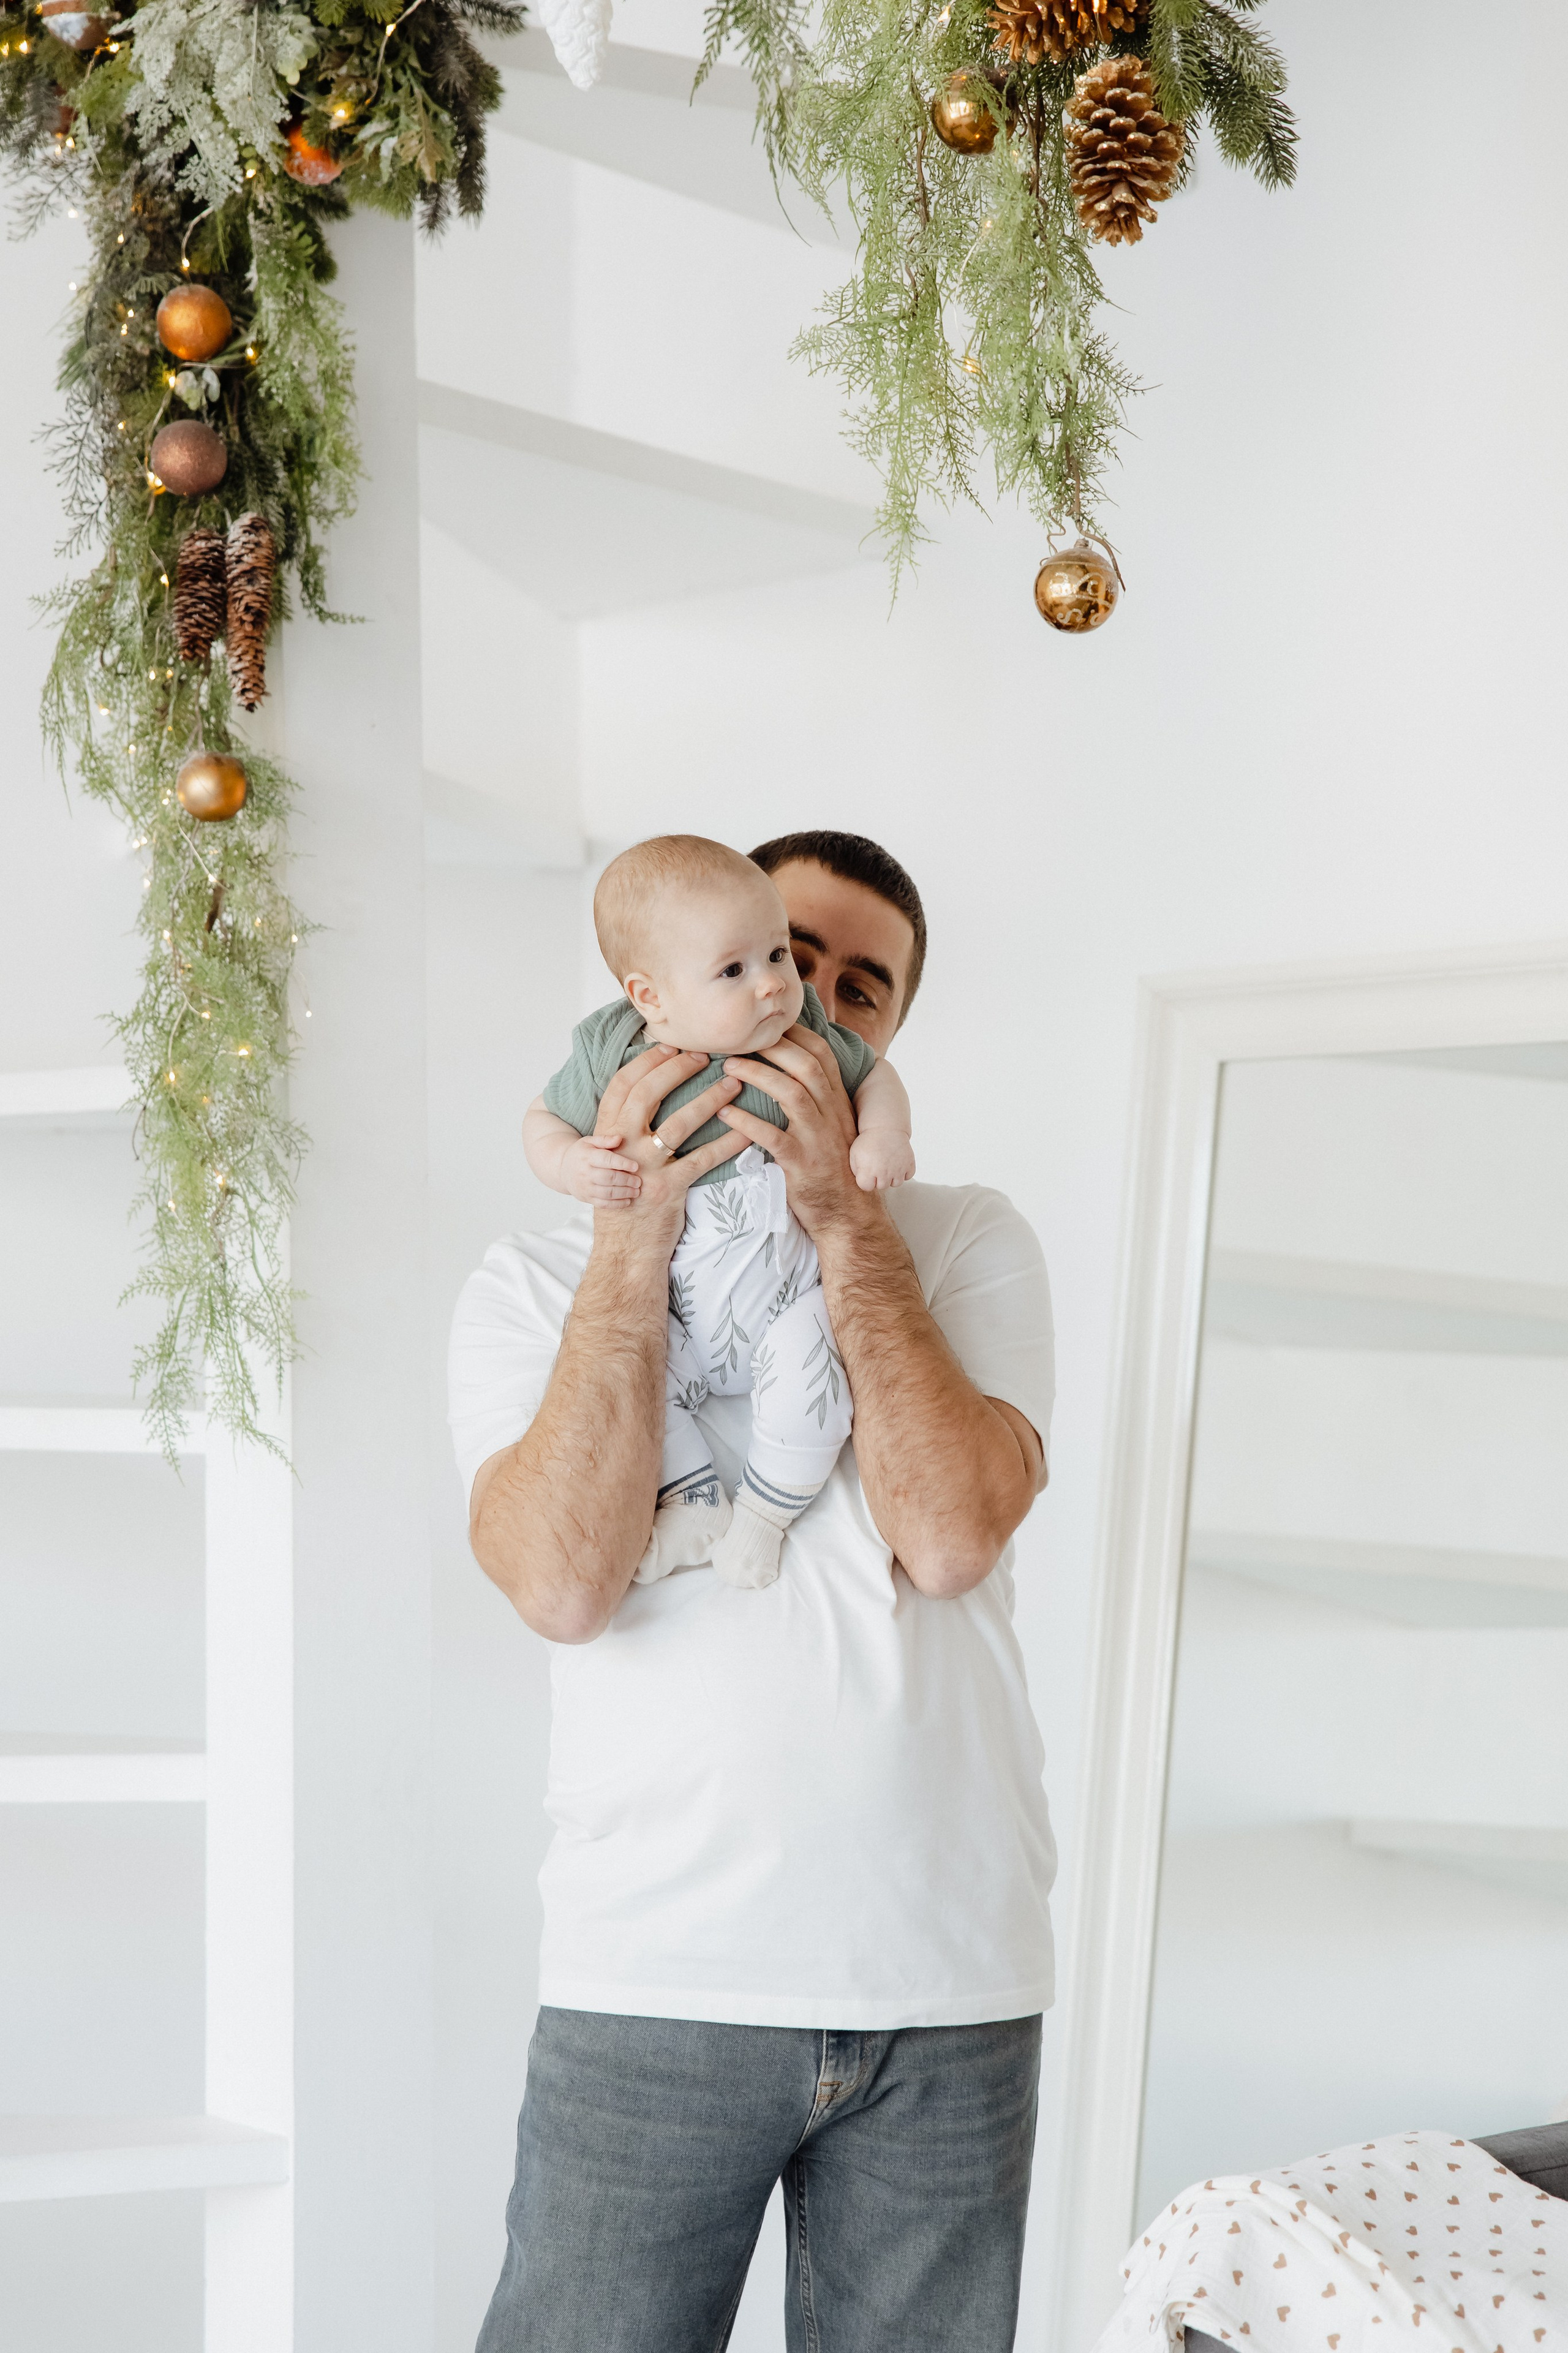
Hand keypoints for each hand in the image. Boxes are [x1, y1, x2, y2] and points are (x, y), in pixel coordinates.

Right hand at [561, 1131, 642, 1206]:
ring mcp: (585, 1187)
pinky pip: (602, 1204)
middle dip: (626, 1180)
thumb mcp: (589, 1142)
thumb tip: (619, 1138)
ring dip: (624, 1193)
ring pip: (607, 1193)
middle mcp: (585, 1173)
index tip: (636, 1166)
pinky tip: (627, 1201)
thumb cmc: (581, 1154)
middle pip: (608, 1178)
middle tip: (638, 1181)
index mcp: (587, 1156)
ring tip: (636, 1191)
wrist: (562, 1168)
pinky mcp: (586, 1198)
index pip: (606, 1160)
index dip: (622, 1163)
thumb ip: (605, 1139)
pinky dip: (616, 1204)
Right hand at [589, 1046, 747, 1254]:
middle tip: (704, 1055)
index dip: (645, 1062)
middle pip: (647, 1094)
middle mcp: (621, 1148)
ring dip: (709, 1099)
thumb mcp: (615, 1162)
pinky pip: (703, 1159)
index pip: (622, 1086)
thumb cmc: (625, 1203)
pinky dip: (728, 1143)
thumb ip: (627, 1130)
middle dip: (676, 1069)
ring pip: (678, 1123)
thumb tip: (650, 1093)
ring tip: (734, 1083)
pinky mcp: (667, 1190)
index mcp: (606, 1136)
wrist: (624, 1251)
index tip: (669, 1044)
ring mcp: (644, 1169)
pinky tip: (748, 1130)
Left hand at [719, 1023, 870, 1238]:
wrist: (849, 1217)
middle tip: (739, 1039)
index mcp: (839, 1103)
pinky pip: (773, 1137)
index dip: (795, 1034)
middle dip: (773, 1046)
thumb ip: (818, 1102)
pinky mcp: (802, 1165)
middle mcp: (833, 1115)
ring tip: (727, 1068)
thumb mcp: (834, 1129)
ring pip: (792, 1094)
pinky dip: (747, 1122)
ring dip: (758, 1075)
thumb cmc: (834, 1171)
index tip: (767, 1023)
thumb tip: (793, 1074)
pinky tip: (725, 1113)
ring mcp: (819, 1140)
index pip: (822, 1055)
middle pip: (807, 1065)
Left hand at [849, 1126, 915, 1190]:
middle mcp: (884, 1172)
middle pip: (882, 1186)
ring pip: (896, 1183)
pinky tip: (897, 1163)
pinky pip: (908, 1176)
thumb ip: (856, 1171)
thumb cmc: (869, 1140)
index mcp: (868, 1170)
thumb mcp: (855, 1154)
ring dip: (892, 1176)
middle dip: (879, 1178)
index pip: (867, 1187)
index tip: (867, 1172)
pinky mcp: (909, 1164)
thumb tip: (863, 1181)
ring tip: (888, 1165)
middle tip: (878, 1165)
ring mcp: (898, 1169)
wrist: (886, 1127)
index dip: (866, 1180)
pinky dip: (904, 1172)